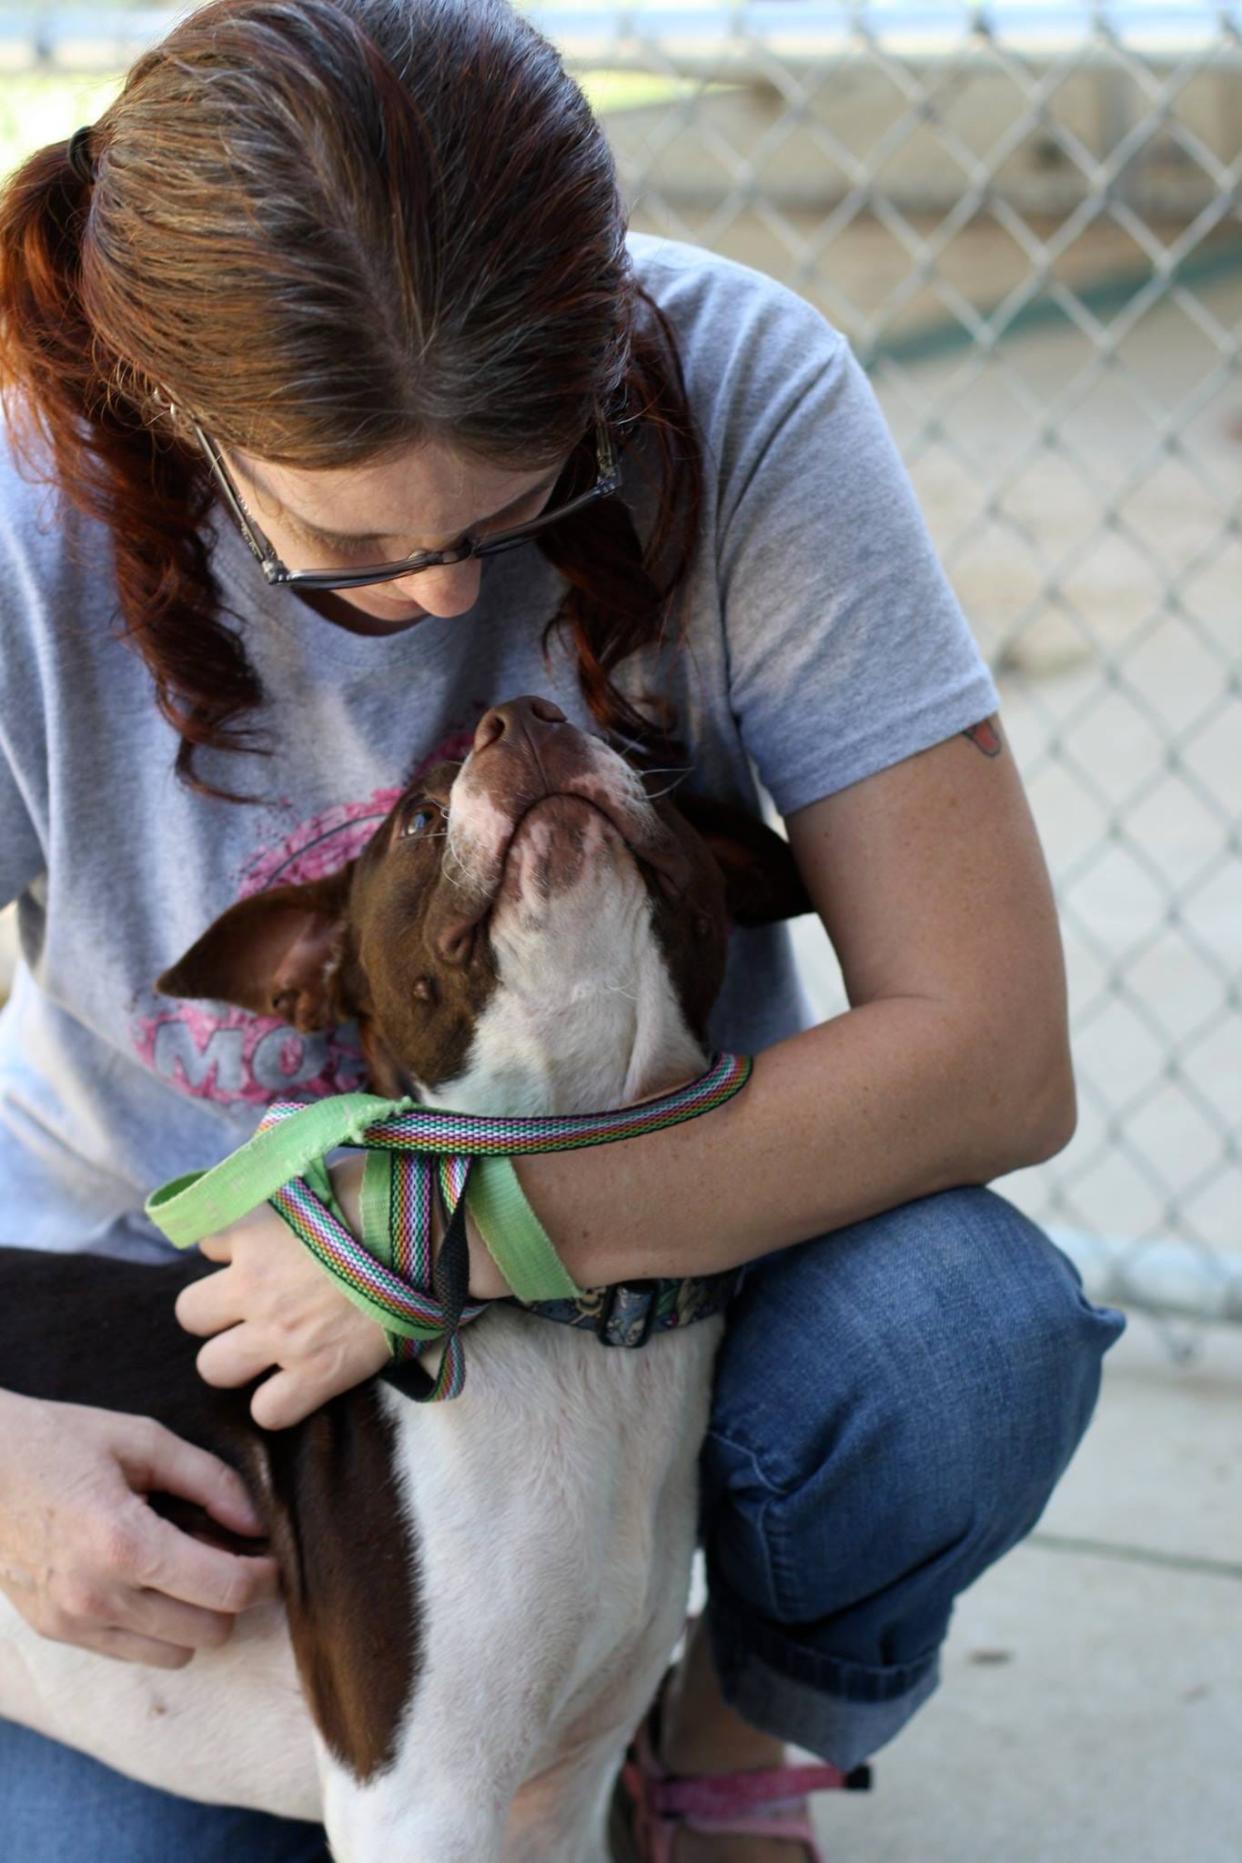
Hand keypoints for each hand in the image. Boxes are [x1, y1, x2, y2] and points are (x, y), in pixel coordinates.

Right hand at [0, 1391, 277, 1667]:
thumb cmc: (58, 1441)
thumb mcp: (142, 1440)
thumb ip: (210, 1481)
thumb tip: (259, 1523)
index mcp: (124, 1542)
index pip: (226, 1589)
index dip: (266, 1577)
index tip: (273, 1557)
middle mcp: (97, 1596)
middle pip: (210, 1631)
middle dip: (233, 1595)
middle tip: (229, 1554)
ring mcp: (73, 1622)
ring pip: (176, 1653)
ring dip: (196, 1616)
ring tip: (186, 1566)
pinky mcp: (56, 1632)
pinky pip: (134, 1653)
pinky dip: (157, 1626)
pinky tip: (148, 1579)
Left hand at [175, 1157, 511, 1427]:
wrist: (437, 1230)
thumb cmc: (389, 1192)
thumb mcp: (324, 1175)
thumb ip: (289, 1195)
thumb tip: (284, 1197)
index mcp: (254, 1229)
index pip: (206, 1243)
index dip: (234, 1251)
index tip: (265, 1252)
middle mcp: (254, 1284)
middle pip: (190, 1313)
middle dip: (218, 1313)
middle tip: (255, 1309)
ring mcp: (281, 1333)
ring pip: (214, 1367)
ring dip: (237, 1360)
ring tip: (271, 1349)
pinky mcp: (316, 1374)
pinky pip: (268, 1412)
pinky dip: (281, 1402)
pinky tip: (303, 1383)